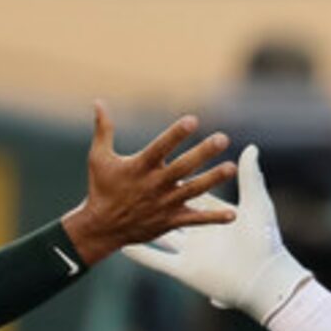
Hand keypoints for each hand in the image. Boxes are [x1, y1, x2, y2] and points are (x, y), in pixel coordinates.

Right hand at [61, 104, 235, 264]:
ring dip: (213, 179)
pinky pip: (195, 220)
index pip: (160, 147)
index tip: (193, 120)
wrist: (102, 228)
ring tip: (231, 167)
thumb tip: (98, 101)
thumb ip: (103, 129)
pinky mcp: (171, 220)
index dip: (176, 134)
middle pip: (183, 167)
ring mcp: (165, 204)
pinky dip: (214, 218)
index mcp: (140, 167)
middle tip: (222, 138)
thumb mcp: (99, 157)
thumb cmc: (101, 189)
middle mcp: (155, 184)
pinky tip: (233, 214)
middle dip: (203, 152)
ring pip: (193, 190)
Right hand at [119, 145, 312, 321]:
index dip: (178, 177)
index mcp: (215, 214)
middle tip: (137, 180)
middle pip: (173, 210)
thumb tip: (251, 147)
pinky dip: (140, 255)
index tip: (163, 161)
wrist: (262, 281)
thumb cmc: (265, 240)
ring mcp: (190, 251)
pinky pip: (156, 261)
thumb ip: (250, 174)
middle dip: (158, 196)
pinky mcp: (184, 269)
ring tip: (122, 216)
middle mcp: (200, 232)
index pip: (193, 189)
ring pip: (162, 236)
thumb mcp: (257, 202)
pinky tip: (123, 248)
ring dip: (144, 226)